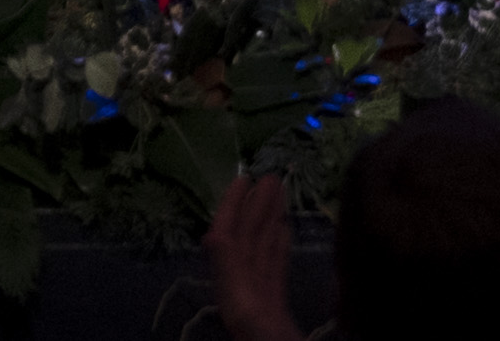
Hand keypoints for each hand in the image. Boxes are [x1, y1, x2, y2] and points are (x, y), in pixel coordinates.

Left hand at [205, 170, 305, 340]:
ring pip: (259, 256)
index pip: (224, 243)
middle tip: (271, 175)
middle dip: (253, 209)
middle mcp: (243, 297)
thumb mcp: (248, 312)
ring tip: (281, 191)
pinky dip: (278, 247)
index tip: (244, 178)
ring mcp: (260, 306)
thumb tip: (214, 236)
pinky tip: (286, 230)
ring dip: (268, 222)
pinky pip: (273, 273)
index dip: (230, 209)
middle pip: (243, 245)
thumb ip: (233, 279)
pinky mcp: (276, 315)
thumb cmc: (269, 339)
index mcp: (236, 296)